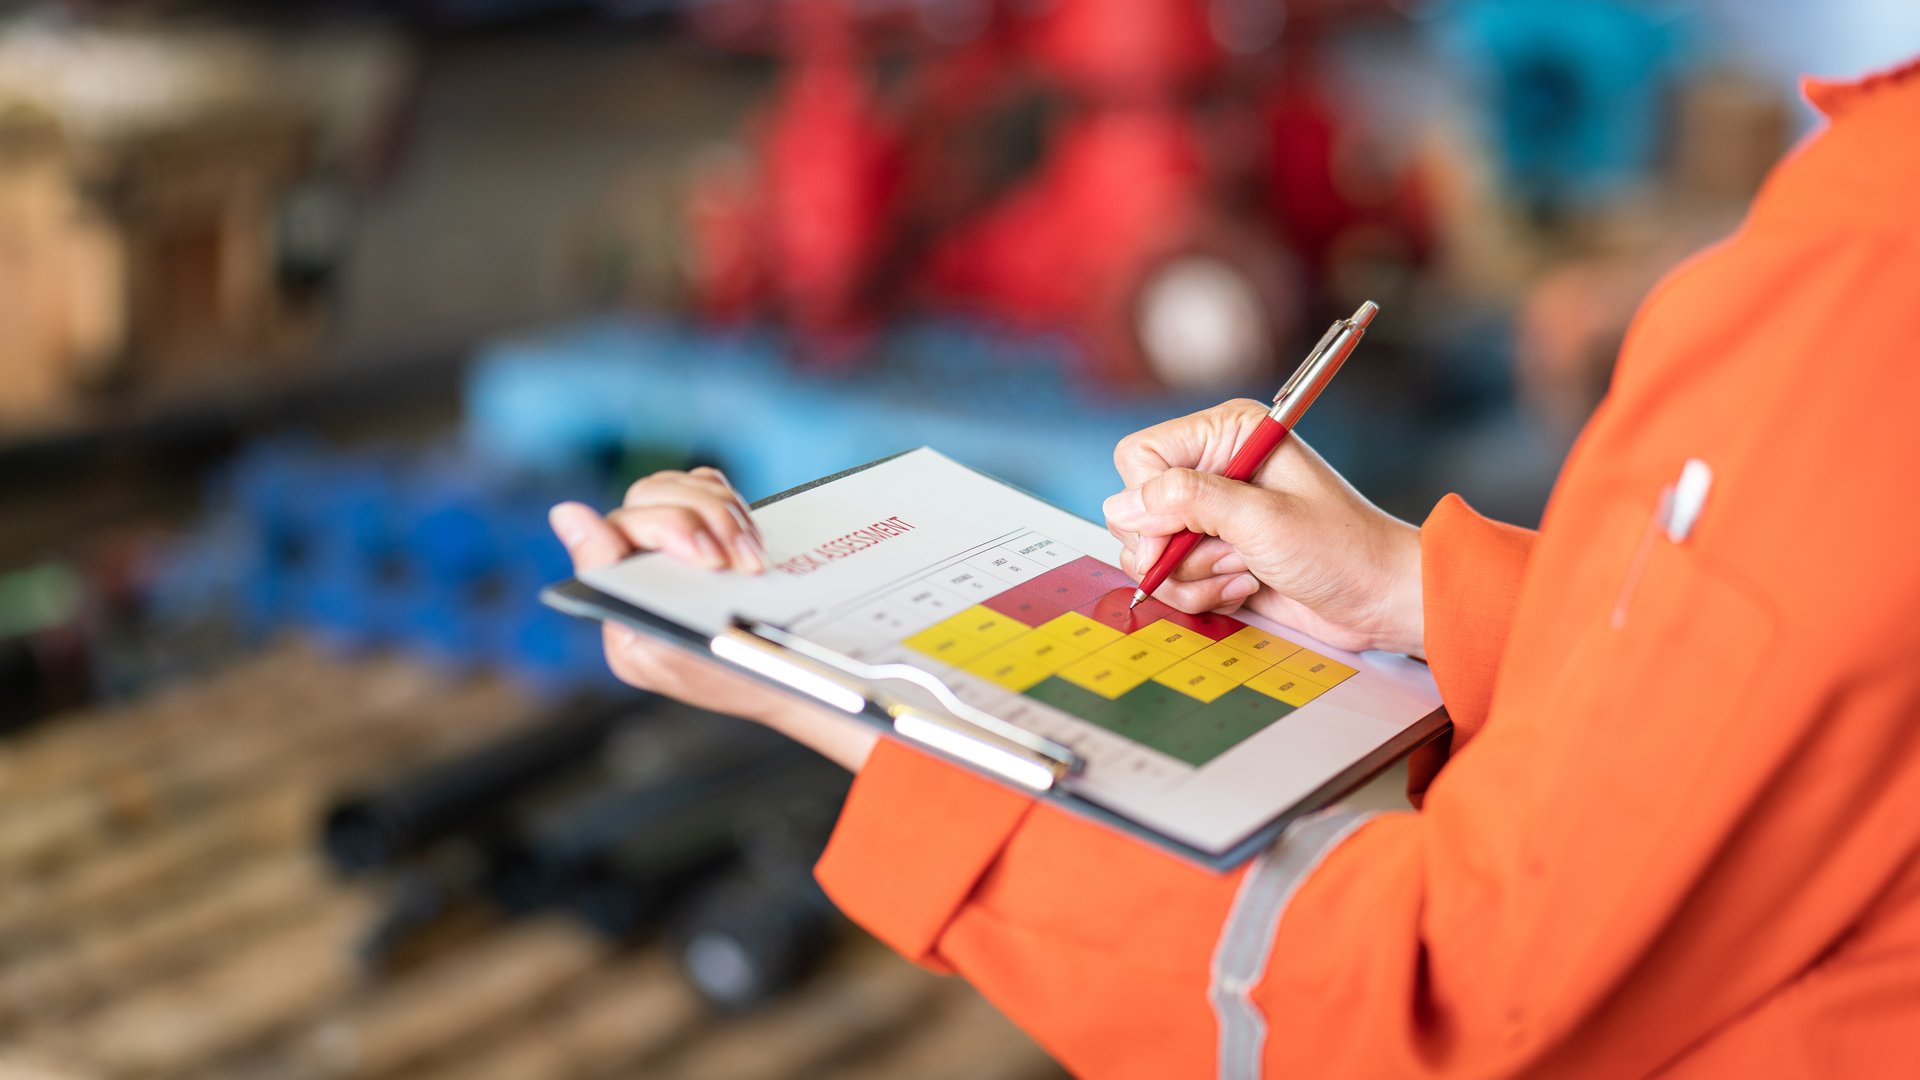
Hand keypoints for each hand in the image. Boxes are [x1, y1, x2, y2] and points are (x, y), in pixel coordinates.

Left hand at [548, 467, 877, 769]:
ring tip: (753, 563)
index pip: (619, 528)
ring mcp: (670, 533)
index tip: (712, 560)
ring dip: (728, 518)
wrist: (777, 679)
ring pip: (684, 485)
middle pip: (653, 495)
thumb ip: (610, 585)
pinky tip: (751, 544)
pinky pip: (708, 485)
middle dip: (708, 522)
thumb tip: (564, 512)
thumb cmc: (714, 677)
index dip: (670, 528)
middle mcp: (633, 554)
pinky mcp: (703, 522)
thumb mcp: (660, 653)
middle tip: (745, 566)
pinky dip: (734, 507)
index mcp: (614, 587)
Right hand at [1103, 400, 1424, 655]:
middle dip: (1172, 546)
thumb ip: (1187, 502)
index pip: (1140, 457)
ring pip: (1148, 550)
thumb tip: (1123, 506)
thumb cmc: (1341, 549)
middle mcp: (1214, 468)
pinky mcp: (1214, 554)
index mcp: (1227, 434)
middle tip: (1229, 552)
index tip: (1175, 534)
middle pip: (1136, 508)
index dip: (1148, 500)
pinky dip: (1201, 593)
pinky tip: (1246, 587)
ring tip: (1245, 570)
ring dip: (1192, 575)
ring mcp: (1212, 515)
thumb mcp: (1261, 519)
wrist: (1378, 599)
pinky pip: (1171, 578)